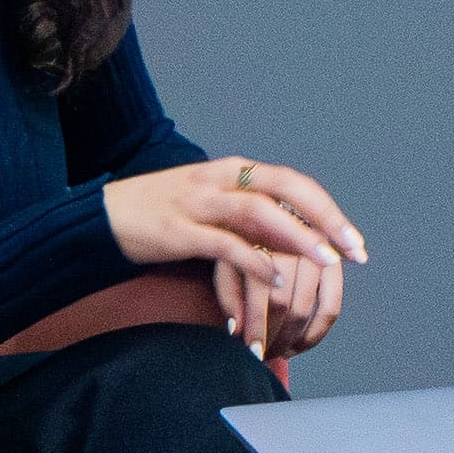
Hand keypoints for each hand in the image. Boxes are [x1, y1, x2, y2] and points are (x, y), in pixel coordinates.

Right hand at [105, 155, 363, 292]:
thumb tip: (291, 237)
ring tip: (326, 261)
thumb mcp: (210, 205)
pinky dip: (254, 261)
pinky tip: (276, 280)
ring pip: (258, 212)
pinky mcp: (178, 230)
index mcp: (231, 171)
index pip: (291, 182)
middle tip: (352, 250)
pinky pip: (224, 243)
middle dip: (324, 218)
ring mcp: (197, 202)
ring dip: (296, 237)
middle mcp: (219, 179)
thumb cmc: (160, 216)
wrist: (101, 218)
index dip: (326, 209)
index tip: (352, 241)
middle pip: (284, 188)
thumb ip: (247, 215)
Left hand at [211, 239, 343, 365]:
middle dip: (273, 336)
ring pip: (306, 308)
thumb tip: (236, 330)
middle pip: (284, 303)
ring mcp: (316, 252)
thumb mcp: (227, 258)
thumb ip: (228, 292)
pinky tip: (300, 345)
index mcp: (262, 240)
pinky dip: (317, 331)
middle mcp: (291, 244)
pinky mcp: (334, 263)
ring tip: (278, 352)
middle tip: (262, 355)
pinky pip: (332, 306)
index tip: (253, 351)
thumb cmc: (243, 241)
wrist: (273, 212)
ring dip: (292, 339)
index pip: (261, 294)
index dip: (257, 327)